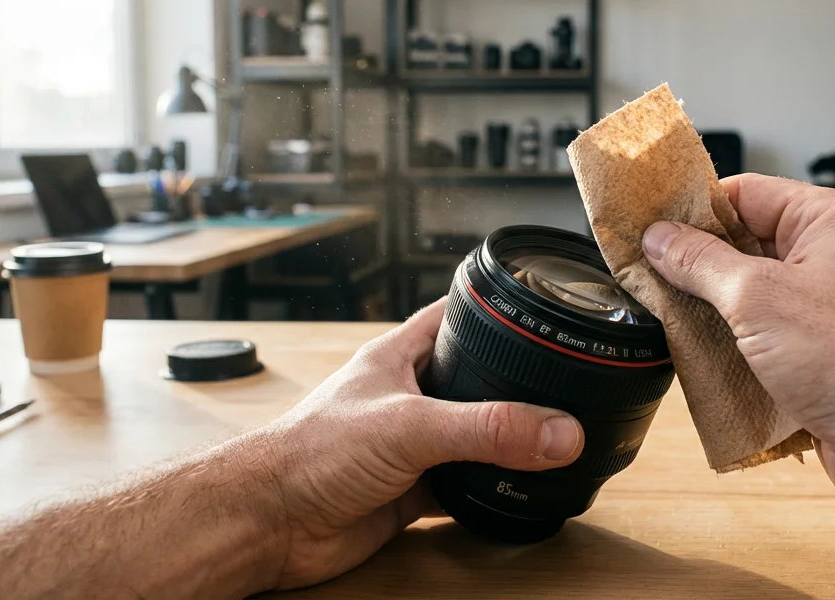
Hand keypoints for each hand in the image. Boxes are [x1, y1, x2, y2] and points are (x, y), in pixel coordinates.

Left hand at [230, 301, 584, 590]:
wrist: (270, 523)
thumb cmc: (309, 452)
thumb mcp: (411, 426)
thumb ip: (487, 428)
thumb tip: (558, 430)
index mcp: (401, 356)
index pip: (458, 317)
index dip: (499, 312)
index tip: (544, 312)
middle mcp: (408, 396)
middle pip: (476, 381)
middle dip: (516, 388)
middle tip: (565, 389)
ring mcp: (410, 445)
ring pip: (473, 438)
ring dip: (505, 445)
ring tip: (553, 441)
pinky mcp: (410, 491)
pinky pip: (462, 487)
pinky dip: (489, 492)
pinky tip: (516, 494)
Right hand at [640, 174, 834, 523]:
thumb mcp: (757, 299)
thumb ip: (701, 263)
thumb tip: (662, 239)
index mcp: (832, 221)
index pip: (747, 194)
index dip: (694, 209)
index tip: (648, 226)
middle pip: (749, 246)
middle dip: (701, 267)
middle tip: (651, 279)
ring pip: (758, 297)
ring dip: (719, 315)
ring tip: (676, 325)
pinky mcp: (832, 355)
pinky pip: (773, 339)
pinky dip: (743, 351)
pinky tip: (713, 365)